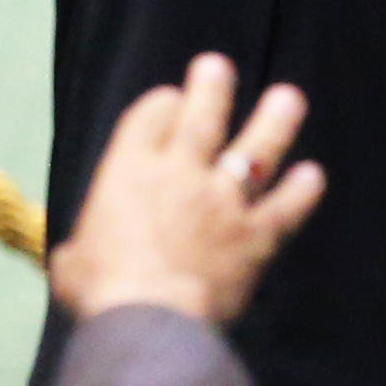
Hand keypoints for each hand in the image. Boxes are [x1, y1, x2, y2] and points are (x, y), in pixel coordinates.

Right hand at [49, 51, 323, 326]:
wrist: (148, 320)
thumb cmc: (99, 293)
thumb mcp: (72, 265)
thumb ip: (81, 251)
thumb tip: (73, 261)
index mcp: (128, 172)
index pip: (148, 118)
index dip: (160, 105)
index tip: (169, 100)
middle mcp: (179, 174)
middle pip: (202, 118)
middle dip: (212, 88)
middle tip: (217, 66)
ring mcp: (222, 202)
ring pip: (254, 150)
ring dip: (274, 122)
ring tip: (288, 98)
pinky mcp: (254, 237)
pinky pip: (285, 208)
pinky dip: (301, 192)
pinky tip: (312, 176)